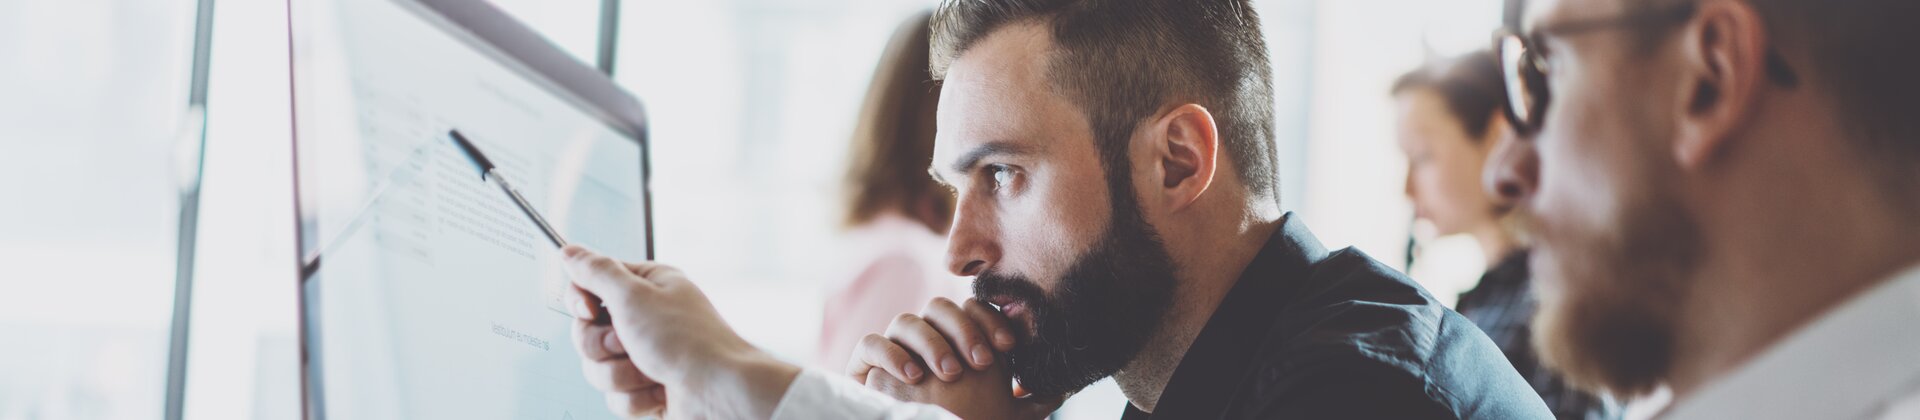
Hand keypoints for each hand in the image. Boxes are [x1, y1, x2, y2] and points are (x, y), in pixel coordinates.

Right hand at [564, 245, 800, 418]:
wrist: (717, 392)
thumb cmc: (686, 341)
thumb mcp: (633, 296)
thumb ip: (596, 272)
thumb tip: (569, 251)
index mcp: (646, 287)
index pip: (589, 285)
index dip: (580, 302)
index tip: (589, 311)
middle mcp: (645, 318)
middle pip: (586, 332)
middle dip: (602, 346)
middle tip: (627, 344)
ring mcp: (646, 355)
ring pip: (597, 368)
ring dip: (620, 375)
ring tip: (650, 372)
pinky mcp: (647, 388)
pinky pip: (616, 397)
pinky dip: (635, 399)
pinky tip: (659, 393)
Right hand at [847, 298, 1060, 418]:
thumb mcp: (999, 418)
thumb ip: (1027, 404)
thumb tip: (1062, 389)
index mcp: (953, 339)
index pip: (972, 309)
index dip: (991, 320)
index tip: (1011, 347)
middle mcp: (923, 335)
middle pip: (939, 307)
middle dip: (963, 329)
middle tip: (981, 362)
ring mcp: (892, 345)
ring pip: (906, 321)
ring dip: (931, 342)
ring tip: (950, 373)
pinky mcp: (864, 362)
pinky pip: (871, 343)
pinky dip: (892, 355)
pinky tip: (914, 377)